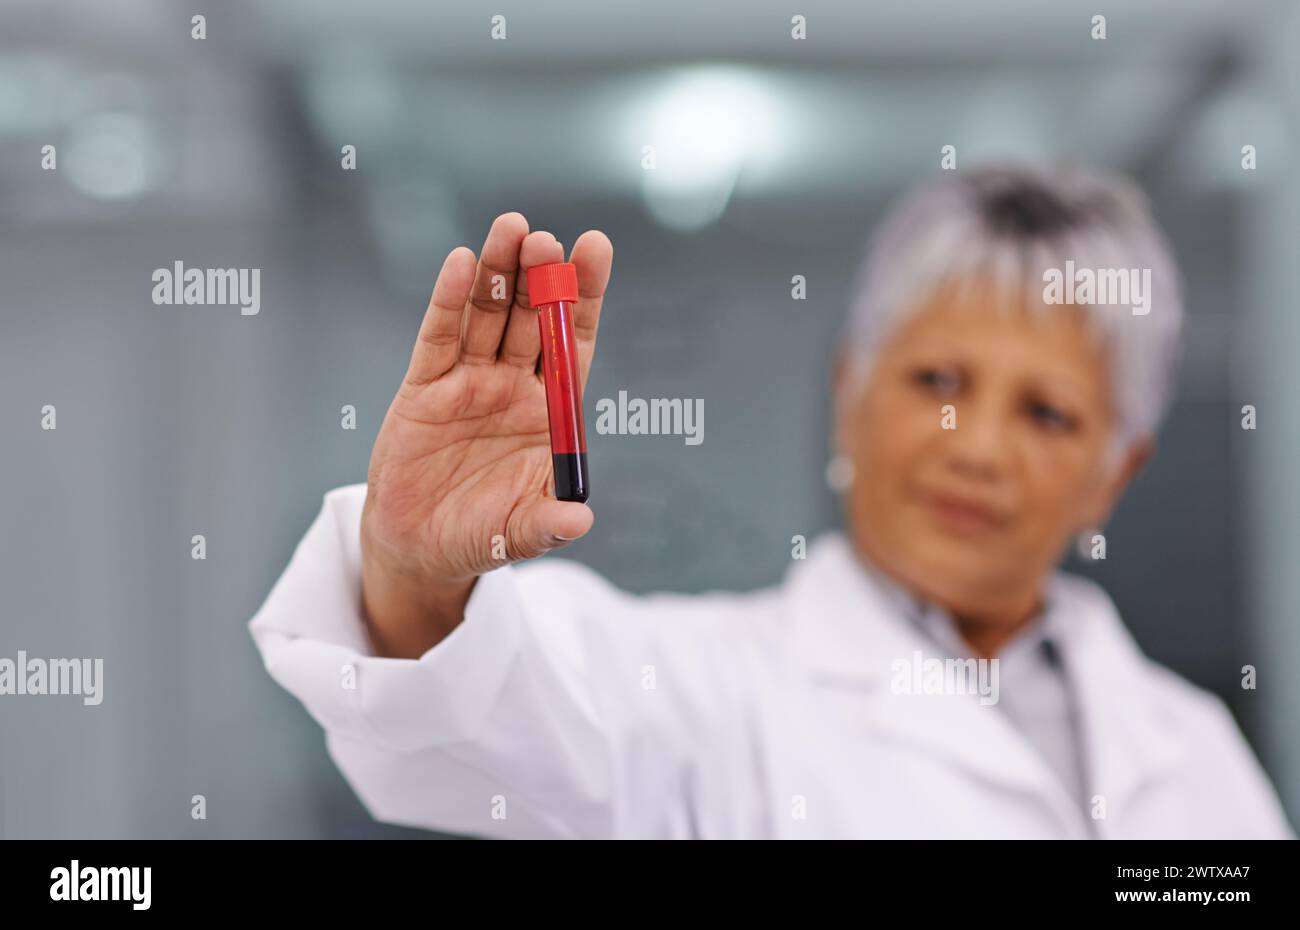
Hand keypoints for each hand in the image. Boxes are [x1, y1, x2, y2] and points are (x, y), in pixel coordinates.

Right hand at [360, 212, 612, 656]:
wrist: (421, 548)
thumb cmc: (483, 535)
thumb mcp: (521, 532)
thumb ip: (548, 522)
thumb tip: (581, 520)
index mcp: (548, 411)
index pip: (572, 341)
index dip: (585, 296)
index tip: (597, 246)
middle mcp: (512, 386)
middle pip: (532, 317)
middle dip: (541, 276)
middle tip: (547, 239)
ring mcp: (468, 382)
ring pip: (488, 315)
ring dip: (500, 272)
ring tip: (511, 229)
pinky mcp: (424, 388)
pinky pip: (439, 337)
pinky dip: (450, 300)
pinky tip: (462, 264)